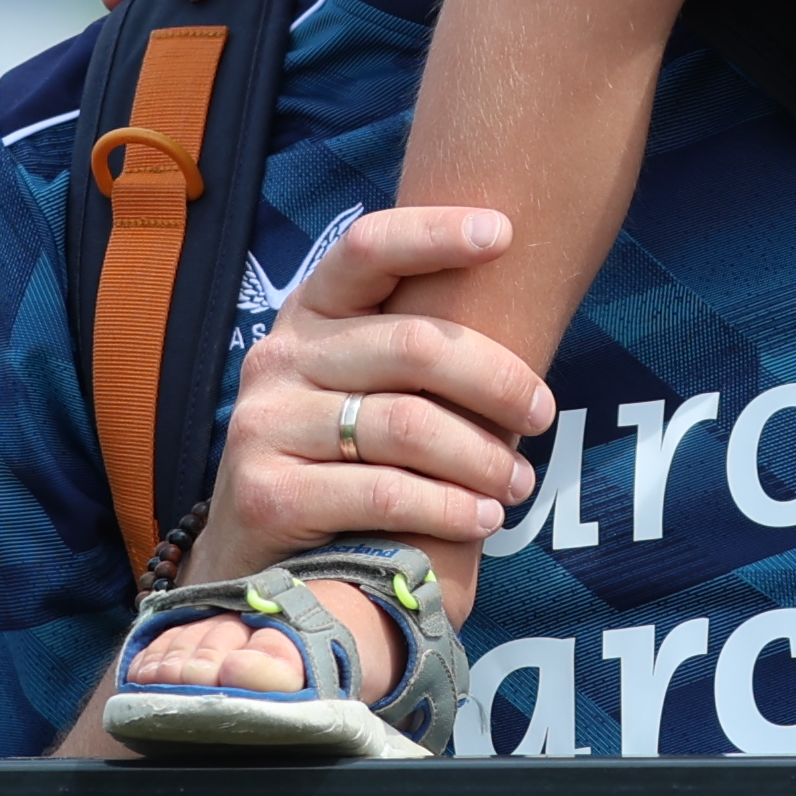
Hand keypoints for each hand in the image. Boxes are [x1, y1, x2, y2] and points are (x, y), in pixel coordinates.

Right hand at [103, 208, 556, 709]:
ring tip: (517, 483)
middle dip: (495, 379)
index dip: (433, 232)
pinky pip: (382, 491)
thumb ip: (409, 351)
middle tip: (542, 414)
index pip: (366, 250)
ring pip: (406, 425)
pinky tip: (482, 519)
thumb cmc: (335, 461)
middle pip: (411, 344)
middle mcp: (279, 358)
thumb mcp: (357, 387)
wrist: (254, 563)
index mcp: (308, 315)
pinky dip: (447, 506)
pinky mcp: (265, 493)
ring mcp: (265, 424)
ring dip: (482, 457)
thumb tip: (522, 312)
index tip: (502, 232)